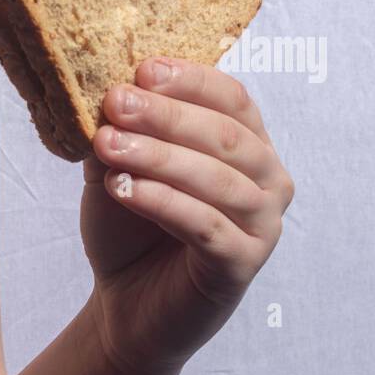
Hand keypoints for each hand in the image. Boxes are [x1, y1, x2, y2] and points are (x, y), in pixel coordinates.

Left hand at [80, 57, 294, 374]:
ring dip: (158, 157)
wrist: (126, 306)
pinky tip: (122, 188)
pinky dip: (163, 202)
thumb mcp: (116, 171)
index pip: (231, 98)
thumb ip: (118, 133)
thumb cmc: (129, 231)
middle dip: (166, 115)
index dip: (190, 80)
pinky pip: (206, 225)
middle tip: (115, 102)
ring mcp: (263, 223)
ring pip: (216, 179)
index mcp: (247, 145)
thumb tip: (105, 92)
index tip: (141, 69)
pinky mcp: (244, 264)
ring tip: (107, 146)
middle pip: (224, 135)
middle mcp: (268, 179)